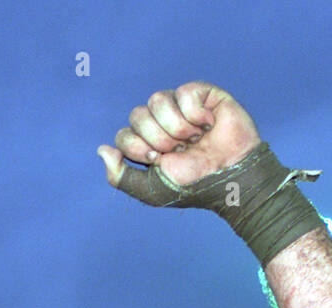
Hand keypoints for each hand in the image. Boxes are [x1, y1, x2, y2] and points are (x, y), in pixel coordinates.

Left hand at [98, 81, 260, 190]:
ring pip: (157, 98)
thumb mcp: (150, 190)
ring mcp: (179, 106)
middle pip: (137, 114)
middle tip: (180, 150)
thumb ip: (120, 176)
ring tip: (195, 139)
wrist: (229, 176)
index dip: (139, 148)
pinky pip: (184, 92)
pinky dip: (195, 114)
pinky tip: (209, 125)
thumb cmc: (192, 185)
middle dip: (157, 138)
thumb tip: (102, 150)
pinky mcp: (201, 93)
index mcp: (145, 141)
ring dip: (176, 126)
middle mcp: (159, 121)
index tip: (160, 160)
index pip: (123, 134)